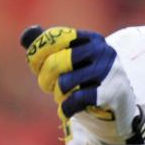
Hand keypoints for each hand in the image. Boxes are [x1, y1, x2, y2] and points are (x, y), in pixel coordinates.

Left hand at [21, 26, 144, 144]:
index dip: (37, 56)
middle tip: (49, 86)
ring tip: (65, 96)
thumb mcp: (68, 60)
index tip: (37, 67)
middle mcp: (102, 50)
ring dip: (58, 94)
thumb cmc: (85, 79)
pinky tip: (67, 110)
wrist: (117, 104)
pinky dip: (65, 108)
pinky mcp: (111, 92)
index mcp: (90, 39)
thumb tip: (27, 34)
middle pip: (55, 63)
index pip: (53, 39)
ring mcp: (109, 71)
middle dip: (45, 79)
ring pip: (64, 83)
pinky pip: (74, 100)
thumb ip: (47, 46)